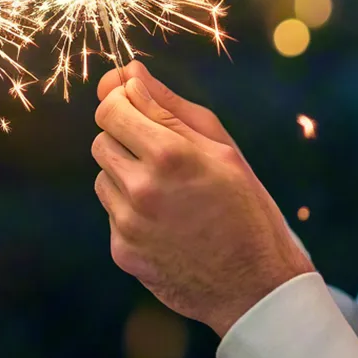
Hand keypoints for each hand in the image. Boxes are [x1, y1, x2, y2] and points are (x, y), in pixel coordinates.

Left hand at [92, 62, 312, 336]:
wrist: (256, 286)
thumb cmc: (245, 205)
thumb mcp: (220, 146)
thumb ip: (167, 104)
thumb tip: (129, 71)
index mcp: (170, 155)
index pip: (110, 107)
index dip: (119, 100)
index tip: (133, 103)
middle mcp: (142, 189)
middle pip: (101, 138)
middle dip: (124, 137)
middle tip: (159, 151)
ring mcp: (128, 224)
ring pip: (103, 174)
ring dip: (125, 173)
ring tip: (167, 190)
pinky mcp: (122, 252)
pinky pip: (111, 212)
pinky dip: (130, 210)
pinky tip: (165, 221)